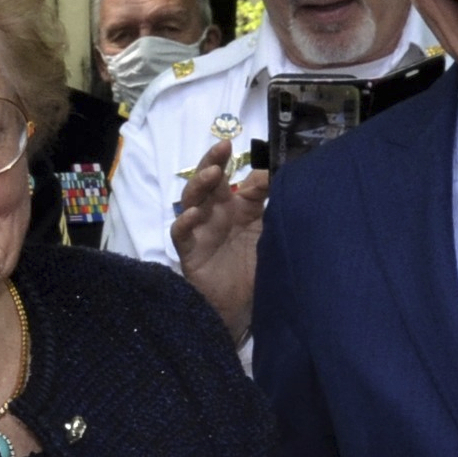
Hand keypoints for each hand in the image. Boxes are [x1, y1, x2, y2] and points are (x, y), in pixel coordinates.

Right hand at [168, 142, 269, 343]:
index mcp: (237, 207)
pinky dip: (184, 222)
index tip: (259, 155)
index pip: (237, 179)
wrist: (243, 310)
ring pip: (191, 200)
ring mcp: (201, 231)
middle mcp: (216, 214)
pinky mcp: (190, 252)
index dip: (244, 166)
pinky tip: (193, 215)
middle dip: (212, 162)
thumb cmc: (255, 270)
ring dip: (199, 185)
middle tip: (223, 146)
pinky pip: (181, 234)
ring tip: (213, 174)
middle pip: (208, 182)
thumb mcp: (268, 233)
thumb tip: (277, 174)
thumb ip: (271, 205)